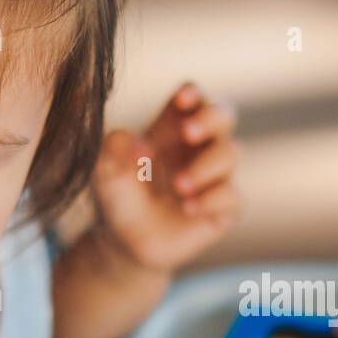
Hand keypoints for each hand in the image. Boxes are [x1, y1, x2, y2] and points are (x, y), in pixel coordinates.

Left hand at [88, 82, 240, 272]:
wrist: (123, 243)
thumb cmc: (117, 197)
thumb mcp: (104, 170)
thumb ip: (114, 147)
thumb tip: (143, 145)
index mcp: (172, 129)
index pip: (194, 98)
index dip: (192, 94)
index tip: (181, 100)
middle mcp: (198, 148)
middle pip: (223, 115)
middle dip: (211, 118)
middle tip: (189, 133)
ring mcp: (214, 178)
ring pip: (231, 154)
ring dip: (205, 166)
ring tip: (178, 185)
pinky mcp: (221, 210)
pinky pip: (233, 197)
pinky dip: (213, 199)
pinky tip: (189, 208)